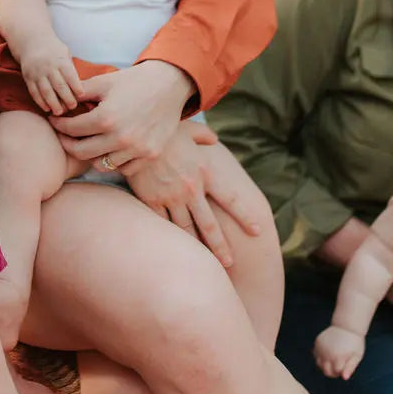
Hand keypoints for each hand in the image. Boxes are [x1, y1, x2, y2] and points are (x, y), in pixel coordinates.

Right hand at [20, 37, 83, 114]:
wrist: (31, 42)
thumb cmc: (53, 50)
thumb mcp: (65, 53)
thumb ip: (70, 69)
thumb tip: (79, 88)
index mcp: (60, 60)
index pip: (70, 76)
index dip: (76, 87)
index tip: (81, 96)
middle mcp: (48, 67)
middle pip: (59, 86)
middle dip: (67, 98)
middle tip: (73, 107)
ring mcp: (37, 73)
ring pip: (46, 91)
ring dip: (53, 104)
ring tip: (60, 112)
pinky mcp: (28, 78)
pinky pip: (34, 92)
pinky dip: (40, 102)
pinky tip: (47, 109)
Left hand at [51, 61, 192, 168]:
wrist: (169, 84)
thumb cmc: (132, 81)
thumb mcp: (102, 82)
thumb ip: (78, 94)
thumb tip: (57, 103)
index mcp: (106, 118)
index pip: (70, 129)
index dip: (58, 125)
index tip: (54, 120)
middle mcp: (121, 138)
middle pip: (81, 152)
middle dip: (67, 143)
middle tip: (64, 135)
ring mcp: (137, 149)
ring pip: (100, 164)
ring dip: (90, 154)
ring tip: (87, 141)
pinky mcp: (150, 155)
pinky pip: (123, 168)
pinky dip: (113, 161)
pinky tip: (108, 148)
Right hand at [125, 123, 262, 268]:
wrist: (134, 136)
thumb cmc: (164, 131)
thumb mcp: (189, 129)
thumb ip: (204, 135)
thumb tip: (214, 139)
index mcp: (205, 172)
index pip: (231, 199)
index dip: (245, 216)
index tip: (258, 231)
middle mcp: (191, 189)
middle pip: (209, 225)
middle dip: (221, 247)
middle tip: (230, 263)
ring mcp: (171, 197)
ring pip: (187, 230)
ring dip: (198, 248)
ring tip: (206, 264)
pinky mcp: (152, 200)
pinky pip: (164, 224)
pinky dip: (172, 237)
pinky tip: (178, 249)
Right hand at [314, 324, 364, 379]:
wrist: (347, 326)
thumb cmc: (354, 343)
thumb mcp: (357, 356)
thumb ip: (350, 368)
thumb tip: (344, 378)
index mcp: (338, 357)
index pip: (336, 373)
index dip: (341, 372)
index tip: (346, 366)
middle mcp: (327, 353)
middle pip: (326, 371)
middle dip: (332, 372)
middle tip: (339, 366)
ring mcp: (321, 347)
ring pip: (319, 364)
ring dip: (325, 365)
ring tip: (333, 360)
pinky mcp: (317, 342)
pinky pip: (316, 355)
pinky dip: (321, 357)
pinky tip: (328, 353)